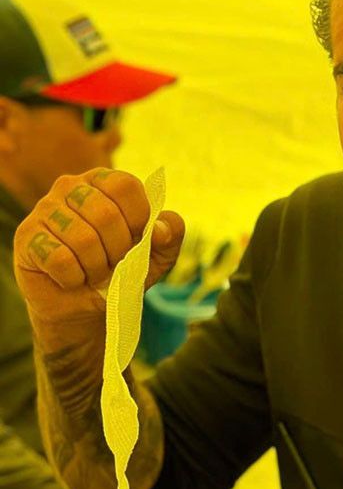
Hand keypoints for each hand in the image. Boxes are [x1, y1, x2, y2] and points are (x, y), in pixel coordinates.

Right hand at [13, 167, 184, 335]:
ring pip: (83, 239)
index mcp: (103, 182)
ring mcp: (45, 209)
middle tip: (113, 263)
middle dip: (118, 251)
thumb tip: (161, 229)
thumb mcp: (155, 256)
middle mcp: (71, 187)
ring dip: (96, 268)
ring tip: (93, 272)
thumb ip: (169, 236)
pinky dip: (74, 278)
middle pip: (106, 214)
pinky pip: (60, 259)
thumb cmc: (119, 272)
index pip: (126, 185)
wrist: (83, 307)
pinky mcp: (27, 236)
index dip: (139, 218)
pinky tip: (71, 278)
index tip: (137, 239)